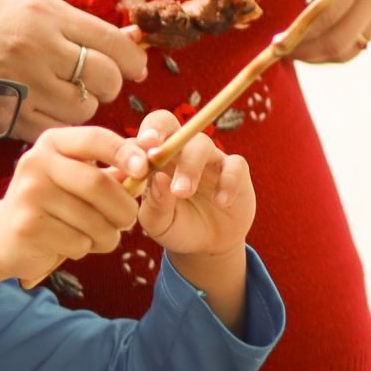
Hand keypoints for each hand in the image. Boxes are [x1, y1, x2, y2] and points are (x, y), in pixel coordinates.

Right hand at [0, 0, 147, 138]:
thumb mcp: (40, 8)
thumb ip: (83, 27)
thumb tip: (135, 41)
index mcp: (47, 17)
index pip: (116, 45)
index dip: (133, 60)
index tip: (133, 66)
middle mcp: (36, 49)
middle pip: (105, 80)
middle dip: (107, 83)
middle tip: (93, 78)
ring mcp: (21, 84)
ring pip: (83, 109)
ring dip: (83, 104)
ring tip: (64, 90)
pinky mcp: (8, 112)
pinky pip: (55, 127)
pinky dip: (59, 120)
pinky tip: (47, 106)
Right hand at [0, 125, 142, 282]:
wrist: (6, 236)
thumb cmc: (56, 205)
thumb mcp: (79, 178)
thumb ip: (114, 169)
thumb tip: (153, 158)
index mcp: (52, 144)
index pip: (95, 139)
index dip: (125, 152)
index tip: (145, 169)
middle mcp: (36, 163)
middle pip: (99, 184)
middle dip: (124, 209)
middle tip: (127, 221)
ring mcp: (28, 194)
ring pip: (94, 221)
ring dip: (107, 236)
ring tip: (93, 235)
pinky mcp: (27, 226)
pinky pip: (79, 243)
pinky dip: (85, 248)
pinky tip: (68, 243)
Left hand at [131, 109, 255, 261]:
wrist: (208, 247)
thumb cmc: (175, 226)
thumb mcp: (159, 223)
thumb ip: (155, 204)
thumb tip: (157, 178)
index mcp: (153, 159)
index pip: (140, 138)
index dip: (135, 146)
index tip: (134, 164)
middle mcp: (179, 151)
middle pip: (168, 122)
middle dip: (158, 130)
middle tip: (153, 154)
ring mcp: (208, 159)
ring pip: (201, 143)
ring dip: (190, 166)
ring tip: (181, 192)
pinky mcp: (236, 173)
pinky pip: (236, 165)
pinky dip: (228, 181)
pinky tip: (221, 202)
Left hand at [265, 0, 370, 62]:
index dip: (299, 23)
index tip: (265, 35)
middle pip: (340, 33)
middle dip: (299, 46)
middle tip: (256, 48)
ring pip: (352, 43)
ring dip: (314, 51)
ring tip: (274, 48)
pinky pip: (361, 37)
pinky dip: (332, 45)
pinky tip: (298, 40)